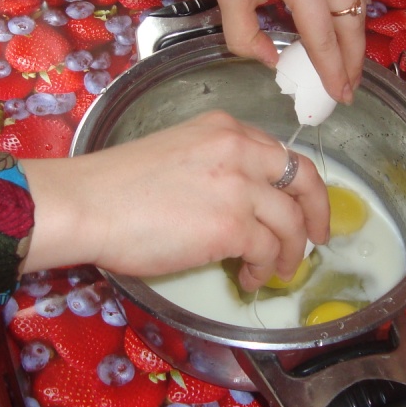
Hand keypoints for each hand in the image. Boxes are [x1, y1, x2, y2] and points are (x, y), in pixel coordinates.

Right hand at [19, 111, 329, 290]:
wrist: (87, 203)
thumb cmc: (115, 185)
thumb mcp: (175, 151)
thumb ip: (215, 165)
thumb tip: (239, 202)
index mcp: (224, 129)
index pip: (280, 153)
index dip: (296, 184)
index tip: (301, 204)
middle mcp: (239, 150)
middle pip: (303, 180)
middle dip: (318, 212)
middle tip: (319, 237)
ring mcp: (239, 188)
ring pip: (291, 222)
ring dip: (290, 252)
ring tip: (275, 271)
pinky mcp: (232, 226)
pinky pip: (268, 251)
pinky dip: (265, 269)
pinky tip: (250, 277)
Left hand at [153, 0, 365, 103]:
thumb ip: (246, 37)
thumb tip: (273, 61)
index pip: (324, 37)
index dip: (331, 71)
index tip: (338, 97)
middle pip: (352, 24)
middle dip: (353, 61)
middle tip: (349, 88)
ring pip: (359, 5)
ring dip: (356, 38)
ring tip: (349, 66)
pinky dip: (353, 12)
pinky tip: (345, 29)